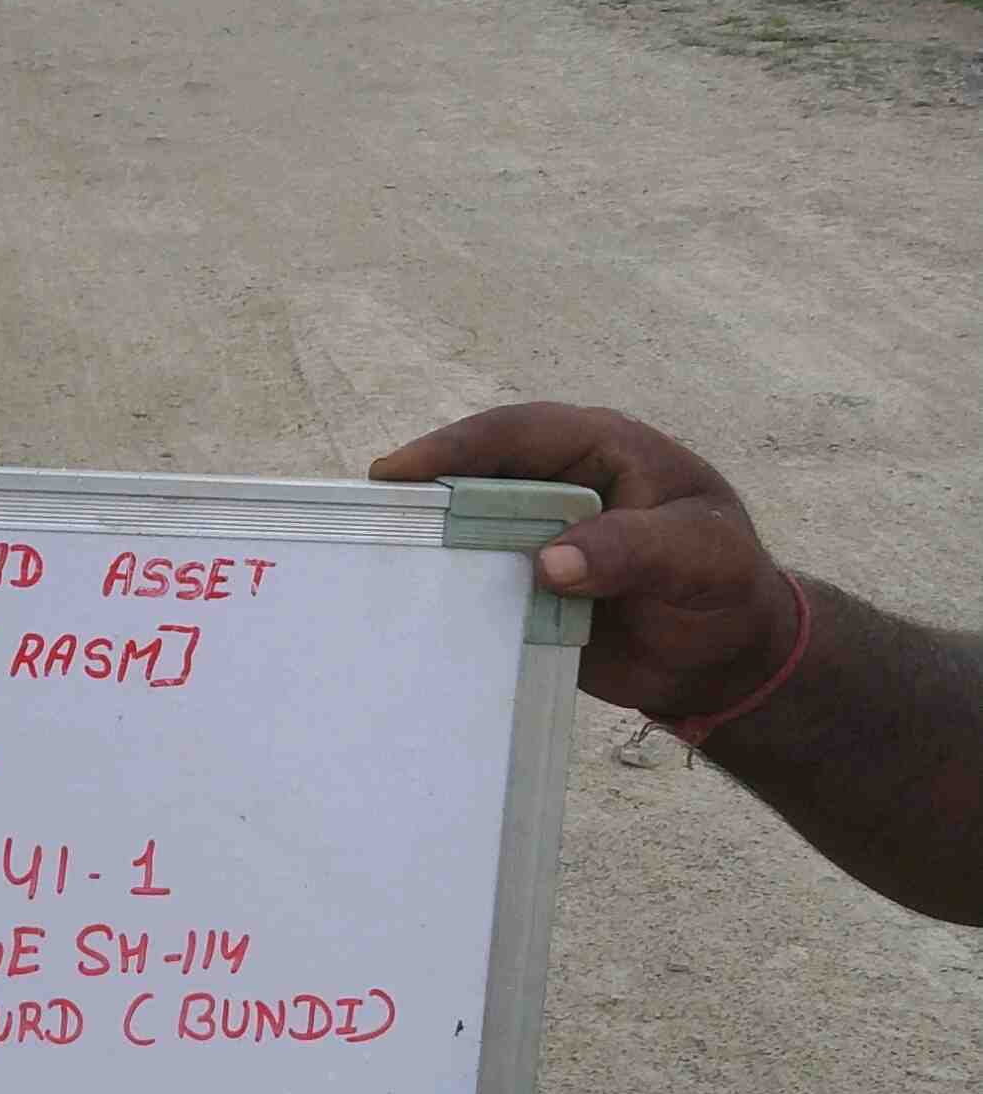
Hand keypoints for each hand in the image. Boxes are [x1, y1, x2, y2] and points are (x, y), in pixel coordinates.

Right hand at [369, 401, 802, 722]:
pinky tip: (406, 608)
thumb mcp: (701, 558)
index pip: (519, 434)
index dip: (456, 447)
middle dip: (422, 492)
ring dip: (426, 544)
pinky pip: (475, 585)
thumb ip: (634, 550)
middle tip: (366, 517)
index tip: (400, 472)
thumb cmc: (725, 586)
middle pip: (475, 475)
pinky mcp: (522, 588)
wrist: (726, 659)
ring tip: (371, 560)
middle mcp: (556, 485)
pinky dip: (444, 593)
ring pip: (466, 528)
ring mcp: (535, 538)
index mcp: (601, 449)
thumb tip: (548, 562)